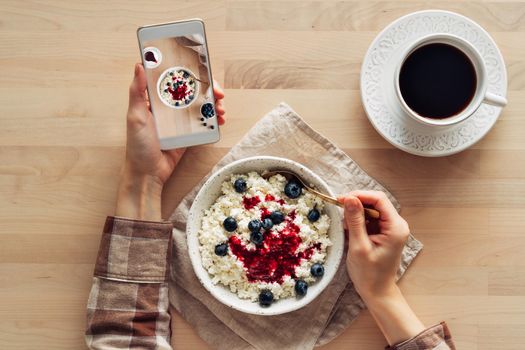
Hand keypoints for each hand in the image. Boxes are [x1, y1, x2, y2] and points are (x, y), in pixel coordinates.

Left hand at [116, 63, 225, 220]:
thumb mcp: (135, 116)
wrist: (147, 174)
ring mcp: (180, 120)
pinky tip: (220, 120)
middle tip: (219, 94)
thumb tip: (139, 65)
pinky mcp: (188, 133)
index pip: (175, 79)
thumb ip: (137, 91)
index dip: (191, 74)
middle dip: (208, 90)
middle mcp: (168, 107)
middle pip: (192, 91)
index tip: (203, 74)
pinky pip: (203, 122)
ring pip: (201, 105)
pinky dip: (213, 119)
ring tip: (221, 109)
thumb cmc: (138, 146)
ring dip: (214, 104)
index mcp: (155, 99)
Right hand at [339, 190, 408, 298]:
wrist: (377, 292)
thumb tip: (349, 199)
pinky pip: (370, 219)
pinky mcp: (384, 232)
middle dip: (356, 204)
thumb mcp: (359, 246)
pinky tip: (350, 231)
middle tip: (339, 212)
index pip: (378, 199)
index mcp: (395, 227)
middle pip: (375, 202)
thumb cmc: (369, 274)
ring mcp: (391, 228)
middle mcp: (396, 224)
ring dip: (355, 214)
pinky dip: (358, 222)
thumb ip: (355, 221)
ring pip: (371, 210)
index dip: (359, 195)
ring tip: (345, 227)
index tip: (341, 199)